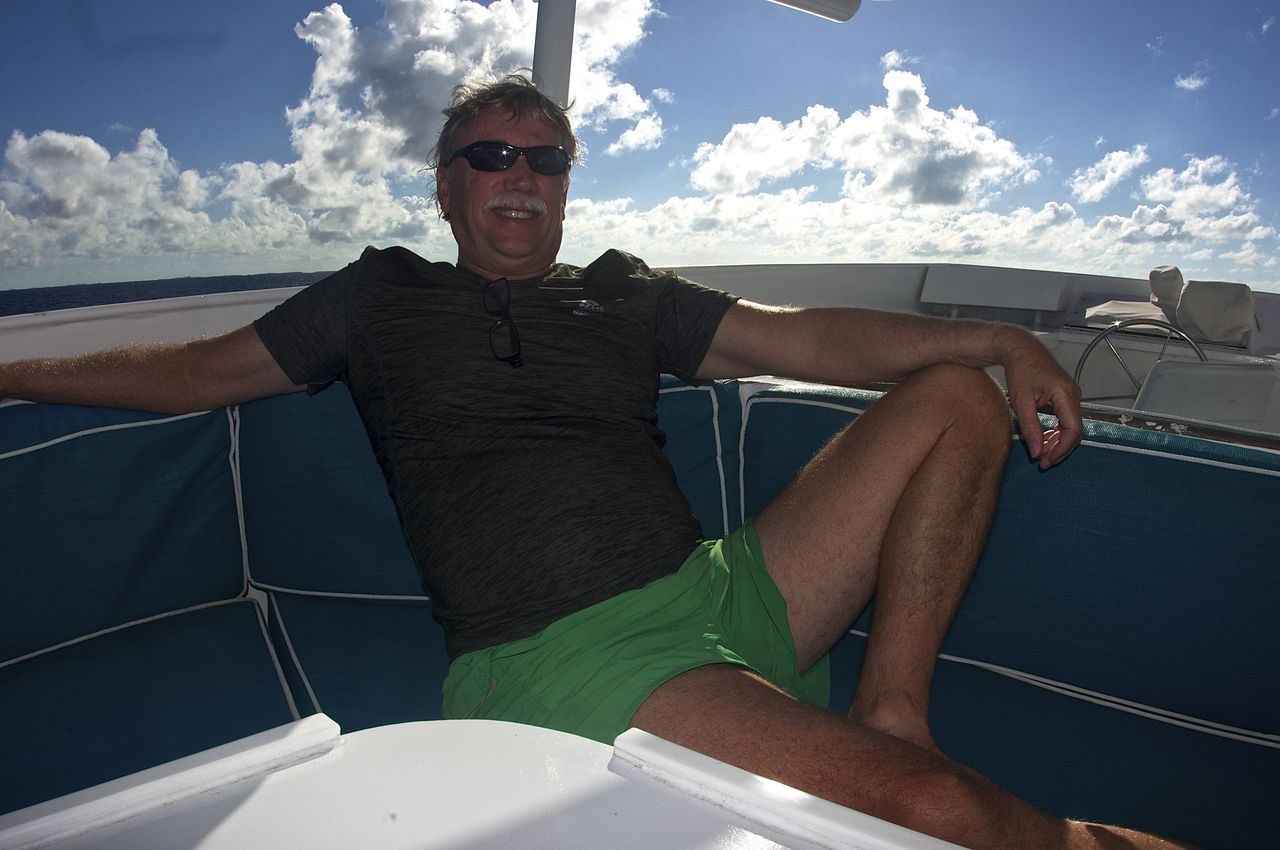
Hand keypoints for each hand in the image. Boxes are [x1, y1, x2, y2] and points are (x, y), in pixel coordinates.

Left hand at [1001, 334, 1081, 469]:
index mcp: (1066, 394)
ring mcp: (1071, 395)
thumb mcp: (1021, 402)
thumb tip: (1037, 452)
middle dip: (1059, 448)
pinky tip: (1042, 440)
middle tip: (1043, 463)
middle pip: (1074, 430)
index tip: (1046, 460)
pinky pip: (1065, 419)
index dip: (1061, 449)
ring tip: (1041, 454)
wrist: (1020, 349)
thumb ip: (1031, 428)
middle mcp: (1074, 395)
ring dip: (1057, 441)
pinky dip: (1055, 431)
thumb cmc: (1020, 371)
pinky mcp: (1064, 396)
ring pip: (1070, 426)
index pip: (1073, 430)